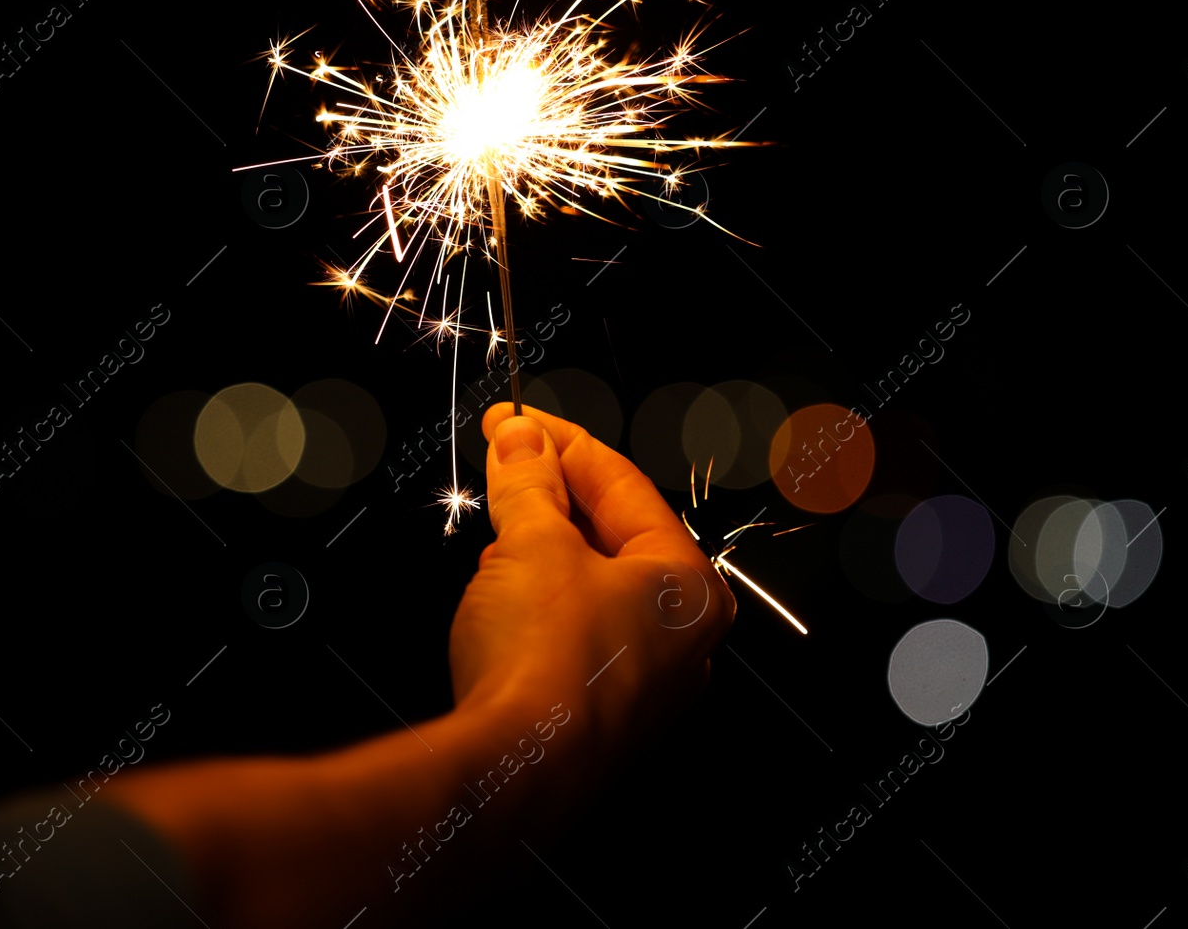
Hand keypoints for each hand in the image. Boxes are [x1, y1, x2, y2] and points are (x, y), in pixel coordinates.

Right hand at [448, 403, 735, 773]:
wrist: (513, 766)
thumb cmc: (548, 663)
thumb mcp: (533, 542)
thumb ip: (529, 482)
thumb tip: (521, 441)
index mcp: (688, 585)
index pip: (624, 485)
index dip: (561, 442)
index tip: (518, 422)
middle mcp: (681, 637)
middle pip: (613, 535)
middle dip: (553, 495)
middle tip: (506, 459)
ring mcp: (644, 682)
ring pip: (591, 586)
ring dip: (542, 549)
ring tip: (499, 524)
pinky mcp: (601, 713)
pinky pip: (574, 634)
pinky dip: (539, 602)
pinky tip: (502, 592)